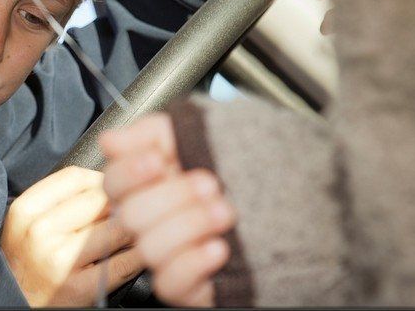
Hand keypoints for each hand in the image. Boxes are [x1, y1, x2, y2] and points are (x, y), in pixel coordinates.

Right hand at [1, 166, 143, 306]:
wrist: (19, 303)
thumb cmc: (29, 259)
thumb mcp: (29, 221)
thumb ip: (62, 198)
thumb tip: (110, 180)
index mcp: (27, 210)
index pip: (75, 177)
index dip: (100, 179)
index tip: (110, 188)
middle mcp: (40, 231)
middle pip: (99, 200)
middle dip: (119, 203)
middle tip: (127, 211)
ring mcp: (60, 260)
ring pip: (117, 227)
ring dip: (132, 227)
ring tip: (133, 230)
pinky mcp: (81, 287)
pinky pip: (124, 262)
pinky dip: (138, 255)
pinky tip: (137, 253)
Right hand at [100, 113, 235, 306]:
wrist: (302, 199)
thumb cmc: (252, 165)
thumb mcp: (207, 131)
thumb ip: (155, 131)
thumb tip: (113, 139)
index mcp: (152, 183)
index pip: (113, 181)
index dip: (129, 172)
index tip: (158, 160)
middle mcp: (156, 218)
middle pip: (130, 215)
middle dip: (172, 197)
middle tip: (210, 184)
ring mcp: (171, 253)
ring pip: (150, 249)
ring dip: (189, 226)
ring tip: (226, 212)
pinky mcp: (187, 284)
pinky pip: (170, 283)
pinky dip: (193, 264)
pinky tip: (220, 247)